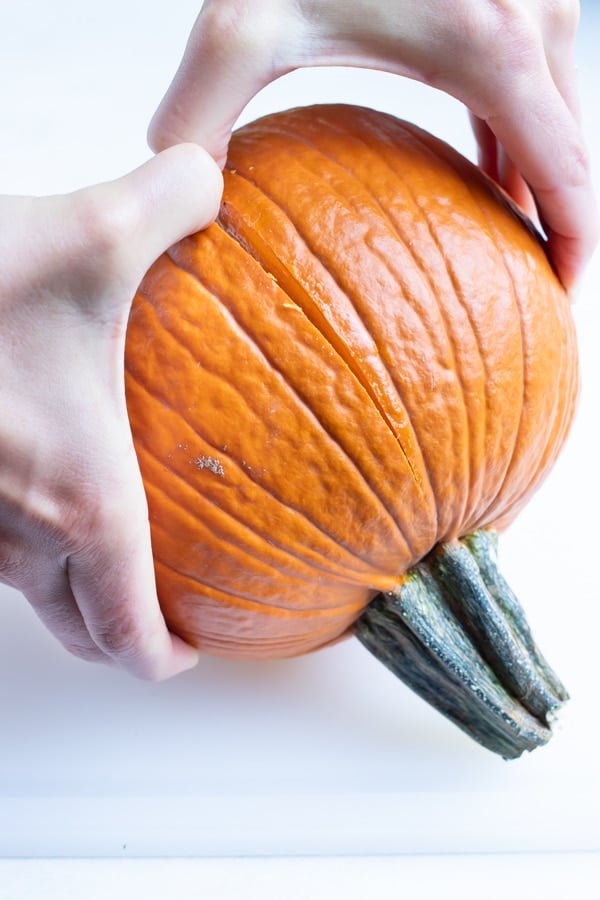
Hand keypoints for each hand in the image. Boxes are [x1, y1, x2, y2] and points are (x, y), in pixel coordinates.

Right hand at [0, 144, 221, 677]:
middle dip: (117, 634)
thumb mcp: (87, 233)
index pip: (127, 632)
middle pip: (73, 626)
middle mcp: (13, 536)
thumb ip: (171, 202)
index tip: (188, 654)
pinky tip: (30, 483)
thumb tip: (214, 175)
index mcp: (80, 503)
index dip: (162, 657)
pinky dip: (15, 537)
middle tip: (153, 618)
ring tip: (102, 548)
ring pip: (19, 587)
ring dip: (65, 582)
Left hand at [148, 0, 597, 289]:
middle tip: (526, 291)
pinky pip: (530, 86)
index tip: (557, 301)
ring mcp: (530, 3)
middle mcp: (532, 25)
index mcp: (493, 49)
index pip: (566, 173)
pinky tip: (481, 173)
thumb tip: (176, 191)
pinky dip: (515, 139)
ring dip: (536, 185)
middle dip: (558, 225)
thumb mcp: (243, 20)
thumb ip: (201, 111)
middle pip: (572, 152)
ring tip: (505, 247)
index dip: (573, 245)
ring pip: (555, 119)